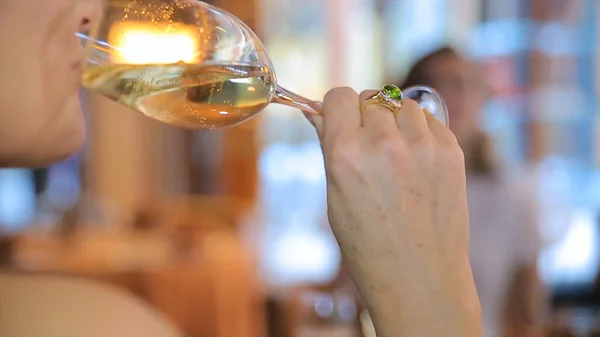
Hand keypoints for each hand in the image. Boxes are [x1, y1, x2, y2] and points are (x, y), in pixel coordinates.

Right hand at [306, 88, 481, 336]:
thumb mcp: (334, 198)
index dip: (336, 107)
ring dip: (394, 121)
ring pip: (402, 105)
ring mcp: (422, 146)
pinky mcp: (451, 152)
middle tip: (368, 146)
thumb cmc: (368, 246)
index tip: (340, 118)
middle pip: (370, 98)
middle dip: (365, 117)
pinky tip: (416, 162)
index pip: (339, 96)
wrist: (420, 279)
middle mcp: (384, 144)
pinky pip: (430, 121)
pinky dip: (420, 132)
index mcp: (347, 155)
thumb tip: (317, 113)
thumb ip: (329, 148)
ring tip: (395, 155)